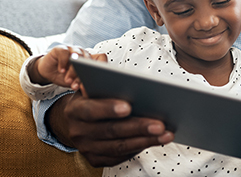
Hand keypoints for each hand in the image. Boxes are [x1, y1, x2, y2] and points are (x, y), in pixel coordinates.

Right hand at [31, 46, 106, 89]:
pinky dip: (63, 62)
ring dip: (73, 70)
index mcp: (89, 60)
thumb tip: (88, 91)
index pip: (101, 58)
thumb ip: (81, 83)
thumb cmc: (64, 77)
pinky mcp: (61, 48)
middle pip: (88, 60)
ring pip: (77, 56)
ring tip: (68, 80)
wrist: (48, 72)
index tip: (98, 80)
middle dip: (83, 75)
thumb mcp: (74, 82)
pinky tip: (61, 70)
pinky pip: (65, 52)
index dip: (101, 67)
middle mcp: (83, 53)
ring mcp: (72, 49)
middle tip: (77, 86)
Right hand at [51, 93, 174, 166]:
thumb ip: (104, 82)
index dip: (109, 109)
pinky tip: (154, 141)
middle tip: (160, 125)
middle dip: (138, 128)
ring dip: (145, 141)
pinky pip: (120, 156)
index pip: (91, 110)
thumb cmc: (91, 99)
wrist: (75, 121)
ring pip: (119, 147)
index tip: (129, 106)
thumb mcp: (91, 86)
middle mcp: (78, 131)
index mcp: (75, 110)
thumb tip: (129, 81)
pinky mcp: (95, 159)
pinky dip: (139, 148)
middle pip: (111, 131)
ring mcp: (87, 148)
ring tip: (165, 134)